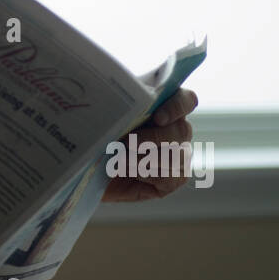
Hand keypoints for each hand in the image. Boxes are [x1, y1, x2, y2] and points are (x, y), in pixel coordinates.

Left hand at [102, 88, 197, 202]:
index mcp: (165, 105)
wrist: (91, 166)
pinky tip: (130, 171)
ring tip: (119, 158)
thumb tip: (125, 101)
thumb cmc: (101, 132)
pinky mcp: (174, 179)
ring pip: (176, 156)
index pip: (186, 100)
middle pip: (182, 130)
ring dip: (144, 158)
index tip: (157, 117)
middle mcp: (177, 129)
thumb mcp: (107, 112)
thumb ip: (121, 102)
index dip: (177, 107)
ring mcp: (179, 155)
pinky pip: (171, 178)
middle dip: (154, 137)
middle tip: (127, 142)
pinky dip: (148, 175)